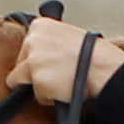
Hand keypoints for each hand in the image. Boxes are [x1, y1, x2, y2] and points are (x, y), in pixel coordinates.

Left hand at [7, 17, 123, 105]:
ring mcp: (33, 61)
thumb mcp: (68, 35)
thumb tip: (44, 53)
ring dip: (40, 85)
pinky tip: (63, 90)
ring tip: (61, 83)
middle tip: (56, 76)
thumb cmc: (93, 54)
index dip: (37, 58)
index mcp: (40, 26)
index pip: (26, 46)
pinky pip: (37, 96)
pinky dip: (49, 97)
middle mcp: (32, 41)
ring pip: (22, 80)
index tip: (48, 63)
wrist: (103, 67)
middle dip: (33, 72)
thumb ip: (50, 41)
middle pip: (20, 63)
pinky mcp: (37, 81)